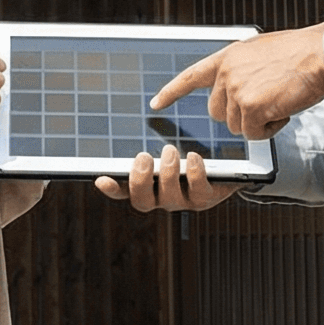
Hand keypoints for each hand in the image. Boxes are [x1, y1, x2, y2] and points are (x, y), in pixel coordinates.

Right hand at [95, 144, 236, 210]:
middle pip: (143, 202)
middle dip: (141, 181)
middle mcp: (161, 199)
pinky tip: (193, 157)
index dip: (113, 189)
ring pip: (169, 197)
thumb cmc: (185, 158)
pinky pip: (198, 191)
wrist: (222, 171)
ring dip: (168, 173)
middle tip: (143, 157)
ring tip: (170, 150)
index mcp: (148, 188)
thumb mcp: (163, 152)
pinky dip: (195, 173)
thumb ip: (148, 148)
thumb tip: (137, 122)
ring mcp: (183, 201)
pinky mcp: (205, 198)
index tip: (102, 178)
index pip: (124, 193)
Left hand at [152, 25, 323, 139]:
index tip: (156, 104)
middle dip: (240, 114)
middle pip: (218, 113)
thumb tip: (237, 89)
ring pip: (236, 126)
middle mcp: (227, 73)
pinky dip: (269, 129)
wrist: (322, 53)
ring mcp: (237, 90)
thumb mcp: (259, 52)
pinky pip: (253, 134)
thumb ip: (241, 69)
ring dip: (258, 122)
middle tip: (266, 101)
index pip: (191, 76)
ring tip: (279, 101)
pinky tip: (283, 111)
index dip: (172, 92)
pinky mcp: (251, 108)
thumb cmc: (300, 53)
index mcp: (227, 57)